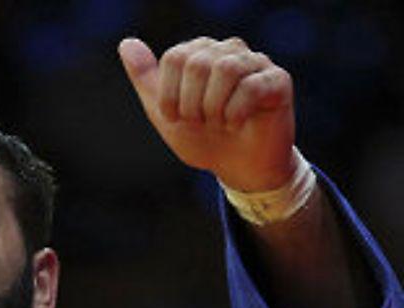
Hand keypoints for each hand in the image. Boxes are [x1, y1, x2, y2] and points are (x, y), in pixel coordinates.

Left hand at [118, 37, 294, 191]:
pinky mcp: (278, 80)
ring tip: (218, 123)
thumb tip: (126, 43)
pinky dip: (236, 113)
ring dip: (213, 107)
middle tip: (200, 122)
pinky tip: (236, 124)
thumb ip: (145, 77)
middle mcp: (228, 50)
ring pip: (225, 69)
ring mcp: (255, 63)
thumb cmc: (201, 137)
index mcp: (199, 53)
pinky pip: (251, 87)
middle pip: (197, 62)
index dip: (169, 94)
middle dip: (190, 104)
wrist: (236, 167)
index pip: (175, 57)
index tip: (175, 117)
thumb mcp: (163, 112)